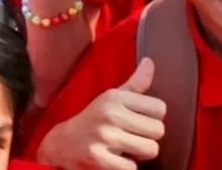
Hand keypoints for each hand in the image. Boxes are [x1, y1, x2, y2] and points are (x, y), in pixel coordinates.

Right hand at [37, 58, 164, 169]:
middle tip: (128, 137)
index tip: (135, 121)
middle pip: (158, 130)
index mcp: (115, 97)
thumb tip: (150, 61)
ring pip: (150, 150)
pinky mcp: (98, 158)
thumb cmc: (94, 120)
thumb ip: (135, 84)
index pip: (160, 108)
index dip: (151, 119)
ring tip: (123, 149)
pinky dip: (125, 167)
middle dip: (147, 138)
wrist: (62, 143)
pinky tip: (113, 160)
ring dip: (139, 155)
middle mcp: (109, 113)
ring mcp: (103, 136)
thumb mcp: (111, 99)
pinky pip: (132, 168)